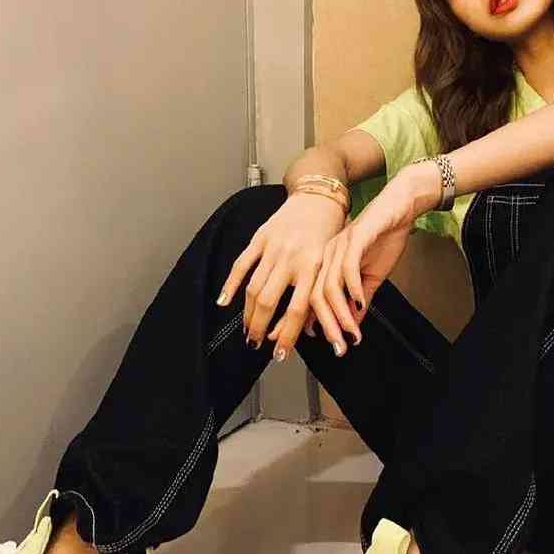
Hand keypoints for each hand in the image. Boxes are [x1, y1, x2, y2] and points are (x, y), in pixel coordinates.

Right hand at [215, 191, 345, 353]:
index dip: (287, 336)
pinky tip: (224, 303)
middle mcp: (293, 258)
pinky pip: (241, 265)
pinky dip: (230, 286)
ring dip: (248, 313)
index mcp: (314, 268)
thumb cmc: (328, 236)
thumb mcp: (329, 267)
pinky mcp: (260, 237)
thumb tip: (305, 331)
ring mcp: (274, 248)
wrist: (318, 199)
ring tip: (246, 329)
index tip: (279, 354)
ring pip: (254, 288)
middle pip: (271, 302)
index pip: (298, 311)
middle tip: (255, 343)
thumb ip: (316, 296)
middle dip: (260, 328)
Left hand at [266, 174, 419, 354]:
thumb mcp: (370, 278)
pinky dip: (353, 288)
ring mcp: (337, 246)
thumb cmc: (384, 239)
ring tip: (350, 333)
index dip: (296, 323)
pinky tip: (360, 304)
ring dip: (339, 315)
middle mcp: (325, 256)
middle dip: (324, 327)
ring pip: (329, 287)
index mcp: (322, 265)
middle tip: (336, 347)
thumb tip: (351, 326)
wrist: (399, 206)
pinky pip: (348, 267)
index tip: (295, 344)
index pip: (305, 298)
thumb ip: (358, 301)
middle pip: (313, 297)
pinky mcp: (355, 237)